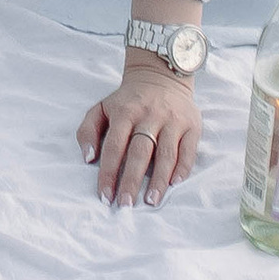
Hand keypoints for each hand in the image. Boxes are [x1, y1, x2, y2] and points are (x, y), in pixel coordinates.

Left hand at [77, 55, 202, 206]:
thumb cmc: (127, 101)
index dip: (108, 172)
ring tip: (151, 201)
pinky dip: (182, 168)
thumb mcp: (101, 108)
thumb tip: (87, 158)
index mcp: (124, 112)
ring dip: (158, 180)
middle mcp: (149, 115)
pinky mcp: (191, 125)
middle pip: (139, 152)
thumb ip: (87, 130)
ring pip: (165, 154)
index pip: (114, 146)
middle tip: (126, 204)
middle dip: (131, 180)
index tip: (105, 196)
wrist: (160, 74)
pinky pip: (188, 150)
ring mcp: (172, 120)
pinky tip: (174, 184)